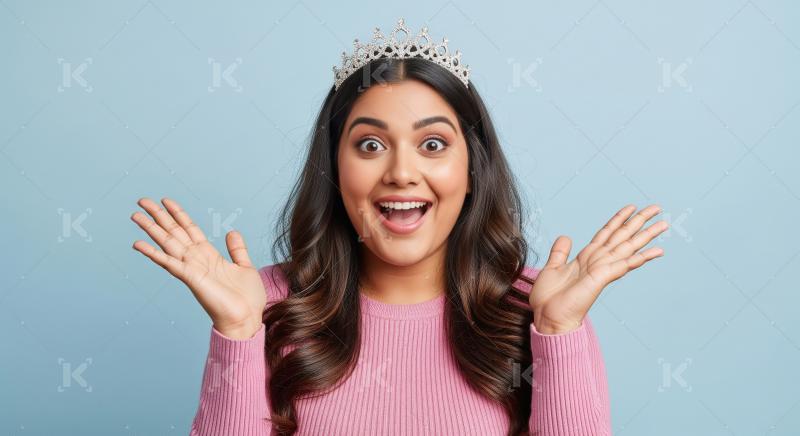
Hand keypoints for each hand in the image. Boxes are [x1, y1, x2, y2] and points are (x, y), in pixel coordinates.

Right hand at [131, 197, 265, 338]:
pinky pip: (169, 263)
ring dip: (151, 229)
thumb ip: (237, 249)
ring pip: (167, 243)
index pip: (190, 229)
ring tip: (135, 215)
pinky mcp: (191, 279)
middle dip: (158, 216)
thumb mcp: (245, 267)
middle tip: (142, 200)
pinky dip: (153, 254)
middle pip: (174, 232)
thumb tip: (231, 231)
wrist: (247, 320)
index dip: (178, 214)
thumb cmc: (247, 298)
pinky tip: (138, 244)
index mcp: (209, 255)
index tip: (166, 200)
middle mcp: (197, 260)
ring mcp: (192, 269)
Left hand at [529, 204, 668, 334]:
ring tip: (664, 224)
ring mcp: (602, 269)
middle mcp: (598, 261)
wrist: (548, 318)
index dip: (618, 219)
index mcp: (586, 257)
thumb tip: (566, 236)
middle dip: (639, 221)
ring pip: (628, 247)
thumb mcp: (552, 268)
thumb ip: (560, 252)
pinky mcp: (602, 278)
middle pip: (623, 236)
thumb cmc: (549, 299)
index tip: (631, 207)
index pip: (606, 233)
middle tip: (657, 208)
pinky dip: (641, 257)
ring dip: (647, 235)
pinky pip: (625, 264)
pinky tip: (657, 251)